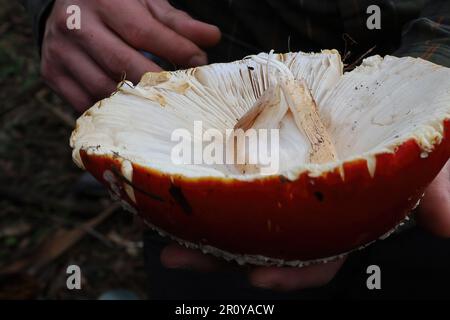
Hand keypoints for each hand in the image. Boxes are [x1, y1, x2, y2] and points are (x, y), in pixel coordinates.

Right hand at [41, 0, 220, 110]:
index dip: (175, 50)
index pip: (143, 31)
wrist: (64, 6)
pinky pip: (85, 102)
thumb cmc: (114, 5)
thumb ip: (176, 21)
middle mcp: (74, 24)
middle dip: (159, 82)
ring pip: (104, 88)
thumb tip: (212, 38)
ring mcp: (59, 52)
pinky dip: (111, 110)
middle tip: (183, 91)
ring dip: (137, 101)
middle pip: (123, 64)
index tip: (200, 63)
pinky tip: (132, 110)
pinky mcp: (52, 74)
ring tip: (162, 103)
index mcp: (101, 0)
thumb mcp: (144, 3)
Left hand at [160, 160, 449, 290]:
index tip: (258, 278)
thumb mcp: (426, 165)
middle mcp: (306, 213)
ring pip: (240, 216)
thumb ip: (434, 194)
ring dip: (201, 226)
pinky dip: (207, 190)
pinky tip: (177, 192)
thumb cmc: (406, 142)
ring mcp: (282, 189)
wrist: (388, 106)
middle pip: (261, 242)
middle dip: (220, 254)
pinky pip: (233, 182)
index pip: (316, 259)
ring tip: (162, 231)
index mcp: (340, 223)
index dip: (290, 275)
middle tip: (177, 255)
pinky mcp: (265, 162)